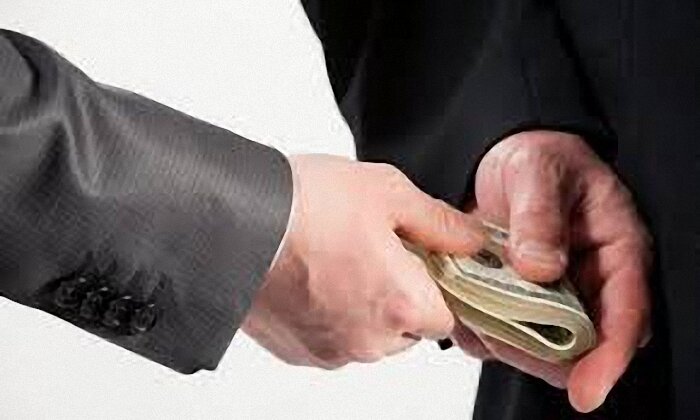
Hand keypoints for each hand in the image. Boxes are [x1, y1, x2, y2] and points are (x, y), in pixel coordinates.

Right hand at [242, 154, 485, 369]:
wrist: (235, 223)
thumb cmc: (306, 205)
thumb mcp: (387, 193)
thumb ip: (440, 223)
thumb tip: (471, 240)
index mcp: (401, 303)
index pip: (446, 316)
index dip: (436, 285)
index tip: (420, 263)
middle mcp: (369, 339)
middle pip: (407, 330)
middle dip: (400, 297)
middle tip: (374, 254)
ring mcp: (330, 350)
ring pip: (368, 338)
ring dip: (364, 309)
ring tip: (337, 261)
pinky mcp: (297, 352)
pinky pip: (331, 341)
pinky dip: (329, 317)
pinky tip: (312, 278)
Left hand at [458, 131, 651, 412]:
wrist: (507, 154)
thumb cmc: (538, 155)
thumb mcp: (537, 172)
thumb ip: (539, 216)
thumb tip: (540, 268)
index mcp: (617, 248)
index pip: (627, 312)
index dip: (610, 355)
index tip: (587, 388)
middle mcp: (591, 279)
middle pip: (583, 341)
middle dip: (545, 356)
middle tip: (502, 343)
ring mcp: (557, 292)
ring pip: (543, 342)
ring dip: (509, 343)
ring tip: (476, 320)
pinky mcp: (523, 296)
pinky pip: (508, 327)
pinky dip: (486, 328)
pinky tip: (466, 310)